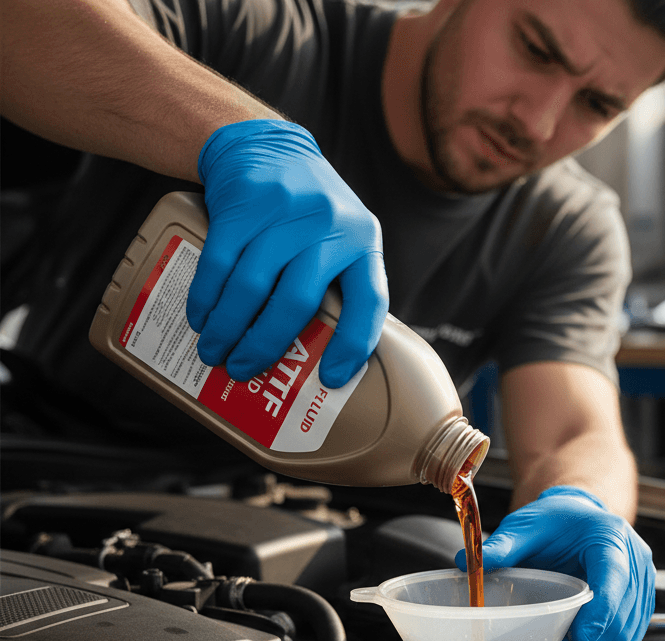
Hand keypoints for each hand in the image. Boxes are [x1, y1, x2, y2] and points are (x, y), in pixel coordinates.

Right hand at [189, 119, 387, 386]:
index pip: (368, 301)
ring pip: (252, 286)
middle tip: (244, 370)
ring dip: (228, 328)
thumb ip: (341, 284)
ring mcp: (285, 212)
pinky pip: (219, 262)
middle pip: (297, 302)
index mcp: (362, 242)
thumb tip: (324, 357)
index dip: (352, 345)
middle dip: (266, 345)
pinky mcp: (242, 204)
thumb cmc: (310, 211)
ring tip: (215, 351)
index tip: (330, 378)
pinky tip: (202, 318)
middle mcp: (328, 226)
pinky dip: (206, 297)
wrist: (266, 145)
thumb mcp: (343, 237)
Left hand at [456, 486, 654, 640]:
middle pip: (621, 614)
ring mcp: (642, 584)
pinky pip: (628, 638)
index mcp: (610, 536)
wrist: (579, 518)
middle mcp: (635, 561)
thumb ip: (503, 544)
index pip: (614, 577)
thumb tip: (466, 561)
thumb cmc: (559, 520)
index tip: (580, 638)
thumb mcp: (528, 524)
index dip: (600, 612)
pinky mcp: (639, 604)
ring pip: (626, 633)